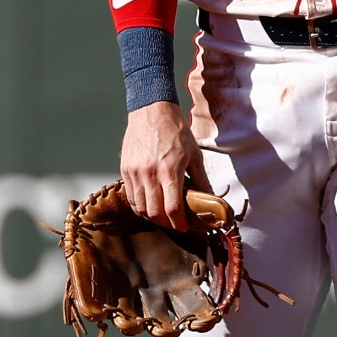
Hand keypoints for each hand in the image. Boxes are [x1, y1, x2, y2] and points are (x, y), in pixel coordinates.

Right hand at [121, 101, 204, 228]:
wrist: (152, 110)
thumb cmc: (175, 130)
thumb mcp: (194, 153)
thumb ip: (202, 179)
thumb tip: (211, 198)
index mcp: (170, 169)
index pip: (172, 208)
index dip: (179, 223)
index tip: (184, 226)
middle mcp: (150, 173)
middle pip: (154, 212)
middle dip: (166, 223)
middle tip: (174, 223)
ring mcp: (135, 172)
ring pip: (140, 207)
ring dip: (151, 216)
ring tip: (162, 215)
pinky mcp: (125, 169)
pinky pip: (130, 196)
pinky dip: (139, 205)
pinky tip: (148, 204)